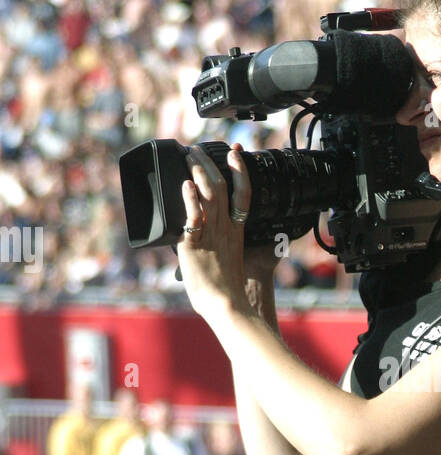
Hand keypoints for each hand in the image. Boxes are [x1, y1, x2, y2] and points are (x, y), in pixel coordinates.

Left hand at [176, 143, 251, 320]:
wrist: (226, 305)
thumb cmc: (226, 292)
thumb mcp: (228, 263)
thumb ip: (220, 249)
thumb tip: (203, 244)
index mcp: (236, 232)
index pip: (243, 193)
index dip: (240, 170)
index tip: (234, 152)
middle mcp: (225, 229)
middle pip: (221, 187)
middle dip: (209, 163)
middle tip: (197, 149)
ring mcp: (211, 235)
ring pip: (208, 195)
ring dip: (198, 172)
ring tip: (188, 157)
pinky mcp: (194, 244)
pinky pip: (194, 216)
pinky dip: (189, 199)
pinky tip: (185, 185)